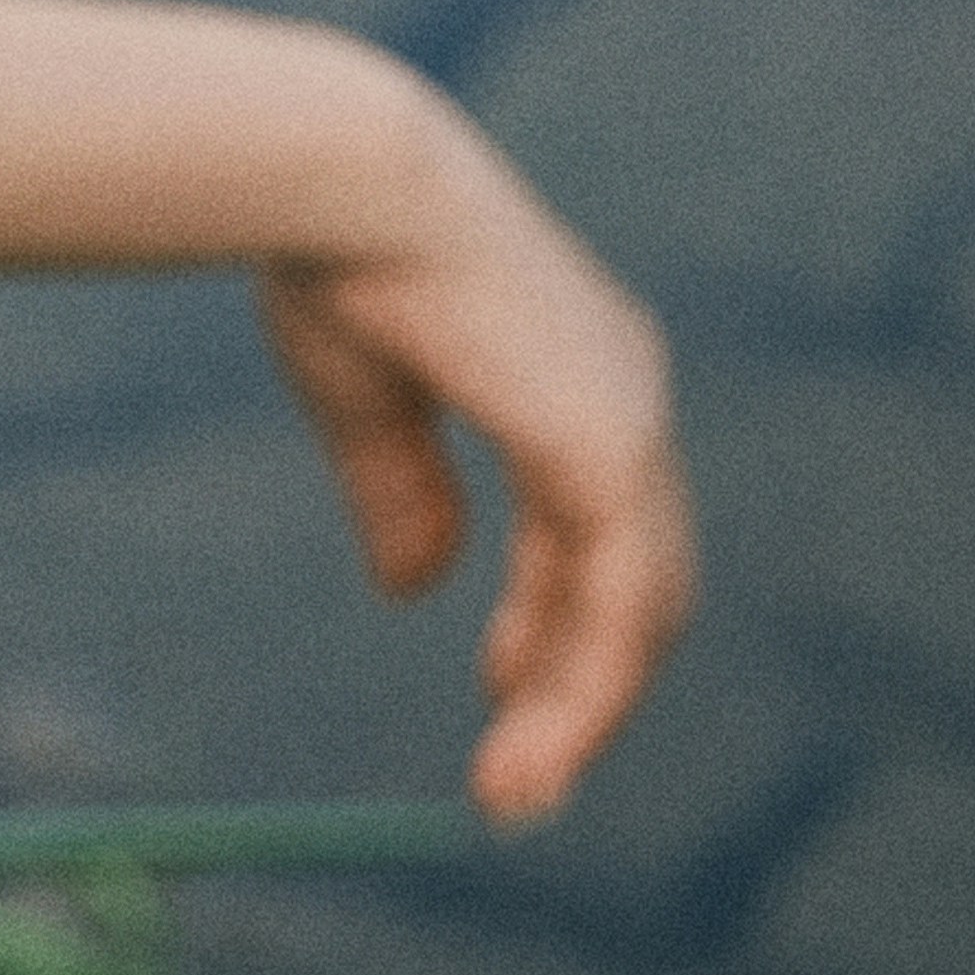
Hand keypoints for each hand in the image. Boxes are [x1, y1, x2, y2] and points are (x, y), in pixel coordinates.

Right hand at [260, 116, 696, 825]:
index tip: (499, 684)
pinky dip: (581, 686)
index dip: (554, 615)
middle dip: (577, 678)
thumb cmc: (336, 257)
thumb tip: (419, 587)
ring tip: (513, 792)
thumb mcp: (370, 400)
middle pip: (635, 576)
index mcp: (575, 370)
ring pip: (638, 605)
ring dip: (580, 710)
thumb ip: (404, 490)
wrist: (337, 182)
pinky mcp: (607, 450)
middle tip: (516, 769)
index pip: (598, 525)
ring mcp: (626, 419)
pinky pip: (618, 601)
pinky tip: (528, 743)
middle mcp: (623, 390)